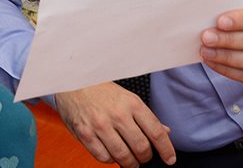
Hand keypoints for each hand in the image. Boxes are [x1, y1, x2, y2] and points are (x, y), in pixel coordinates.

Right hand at [54, 82, 174, 167]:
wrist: (72, 82)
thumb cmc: (101, 90)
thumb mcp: (127, 98)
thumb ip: (146, 117)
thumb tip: (165, 132)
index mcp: (132, 103)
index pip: (156, 132)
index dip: (166, 149)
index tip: (170, 159)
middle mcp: (117, 114)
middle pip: (141, 148)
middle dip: (145, 158)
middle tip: (143, 157)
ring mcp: (100, 125)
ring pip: (123, 156)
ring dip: (130, 163)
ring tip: (130, 160)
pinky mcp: (85, 134)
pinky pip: (103, 158)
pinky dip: (110, 160)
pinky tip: (111, 153)